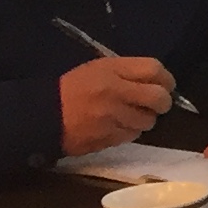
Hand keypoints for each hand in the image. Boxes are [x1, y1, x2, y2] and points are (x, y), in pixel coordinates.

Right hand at [59, 55, 174, 155]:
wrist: (41, 115)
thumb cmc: (70, 89)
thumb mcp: (97, 69)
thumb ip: (126, 73)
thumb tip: (156, 82)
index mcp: (111, 70)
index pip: (154, 69)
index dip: (166, 78)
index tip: (166, 85)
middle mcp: (115, 92)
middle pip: (158, 98)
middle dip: (162, 103)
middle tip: (156, 105)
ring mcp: (111, 117)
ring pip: (147, 121)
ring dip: (144, 120)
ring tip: (130, 116)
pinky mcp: (106, 138)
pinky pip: (131, 136)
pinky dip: (128, 132)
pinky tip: (117, 127)